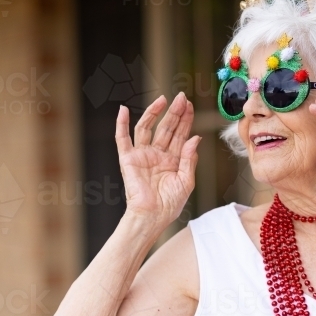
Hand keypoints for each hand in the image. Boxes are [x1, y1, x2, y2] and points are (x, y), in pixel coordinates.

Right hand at [115, 93, 199, 231]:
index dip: (185, 119)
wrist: (153, 217)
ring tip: (162, 100)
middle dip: (174, 112)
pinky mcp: (128, 160)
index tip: (189, 105)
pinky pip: (122, 139)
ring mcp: (142, 155)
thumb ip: (190, 158)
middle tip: (181, 98)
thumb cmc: (170, 204)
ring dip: (154, 113)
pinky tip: (123, 110)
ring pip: (147, 128)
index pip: (180, 134)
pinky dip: (121, 125)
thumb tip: (195, 138)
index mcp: (173, 159)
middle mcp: (158, 154)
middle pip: (166, 127)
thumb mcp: (187, 181)